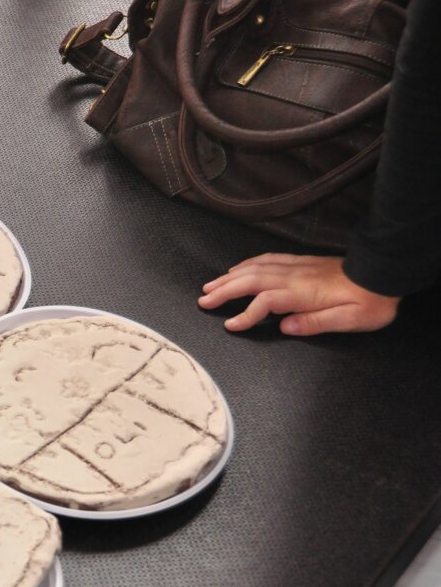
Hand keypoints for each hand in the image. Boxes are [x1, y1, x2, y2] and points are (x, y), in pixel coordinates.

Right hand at [198, 254, 400, 335]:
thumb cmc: (370, 302)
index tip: (230, 326)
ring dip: (230, 277)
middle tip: (203, 300)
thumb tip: (285, 327)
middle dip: (224, 290)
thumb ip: (316, 323)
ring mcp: (296, 266)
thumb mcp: (350, 320)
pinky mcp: (301, 262)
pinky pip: (267, 259)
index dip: (245, 314)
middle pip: (251, 280)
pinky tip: (238, 269)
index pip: (265, 301)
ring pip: (255, 268)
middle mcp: (295, 276)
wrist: (384, 274)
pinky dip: (247, 264)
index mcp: (304, 293)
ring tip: (211, 285)